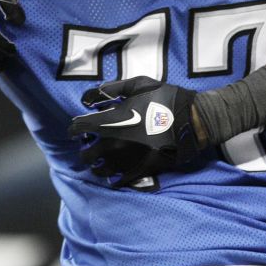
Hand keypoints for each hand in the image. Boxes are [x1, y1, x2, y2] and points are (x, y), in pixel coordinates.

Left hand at [67, 77, 199, 188]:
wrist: (192, 120)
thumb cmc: (165, 99)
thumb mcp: (139, 84)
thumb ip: (113, 88)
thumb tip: (94, 94)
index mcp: (110, 121)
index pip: (79, 129)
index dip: (73, 130)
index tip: (74, 131)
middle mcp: (113, 144)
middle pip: (86, 155)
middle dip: (84, 151)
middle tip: (87, 147)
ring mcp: (126, 160)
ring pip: (100, 170)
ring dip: (96, 166)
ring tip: (99, 162)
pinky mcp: (140, 170)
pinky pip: (119, 180)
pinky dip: (113, 179)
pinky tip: (113, 176)